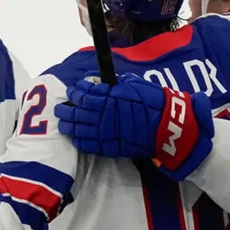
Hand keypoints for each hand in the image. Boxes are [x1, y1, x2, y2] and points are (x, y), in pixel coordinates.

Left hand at [54, 73, 214, 180]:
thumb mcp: (136, 86)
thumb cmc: (156, 102)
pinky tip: (75, 138)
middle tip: (60, 108)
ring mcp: (107, 132)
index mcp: (111, 96)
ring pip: (80, 129)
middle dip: (67, 109)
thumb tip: (104, 82)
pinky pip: (90, 145)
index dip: (77, 91)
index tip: (73, 89)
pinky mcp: (112, 147)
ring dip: (69, 126)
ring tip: (63, 124)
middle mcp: (105, 114)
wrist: (169, 126)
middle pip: (78, 112)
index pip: (86, 93)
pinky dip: (80, 141)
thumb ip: (118, 85)